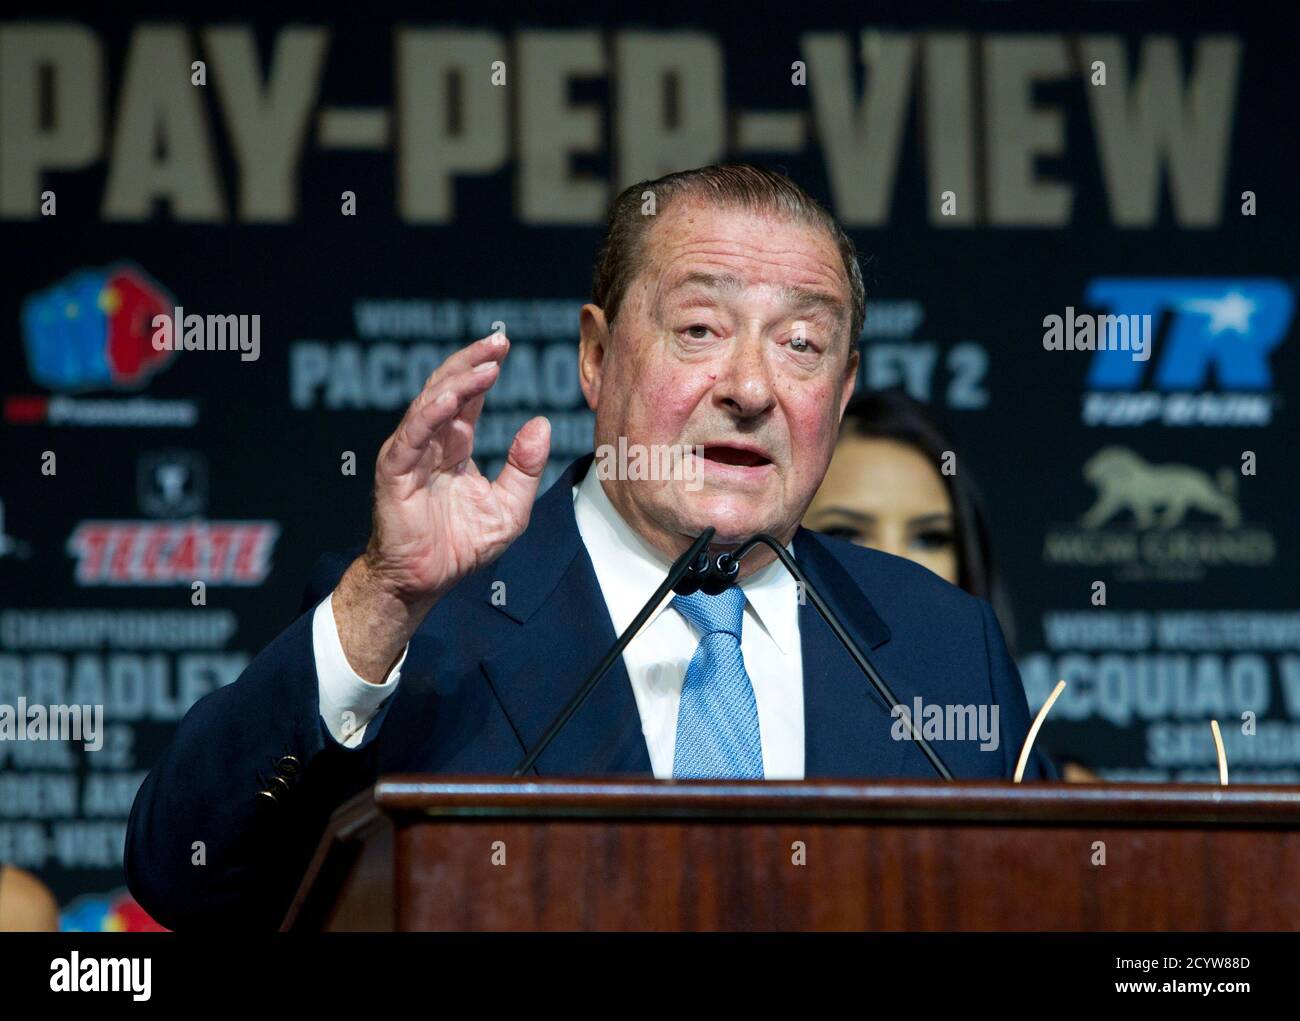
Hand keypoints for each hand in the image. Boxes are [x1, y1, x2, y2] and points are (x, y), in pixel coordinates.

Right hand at [333, 332, 549, 680]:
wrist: (426, 582)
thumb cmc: (461, 546)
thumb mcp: (510, 507)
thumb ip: (525, 467)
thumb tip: (541, 424)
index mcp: (455, 446)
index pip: (469, 397)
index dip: (484, 370)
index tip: (506, 345)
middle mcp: (431, 443)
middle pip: (449, 388)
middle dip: (472, 363)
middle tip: (499, 342)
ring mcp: (411, 454)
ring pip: (431, 405)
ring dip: (457, 382)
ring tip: (486, 366)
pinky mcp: (396, 472)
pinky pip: (413, 436)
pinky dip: (431, 415)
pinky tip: (452, 399)